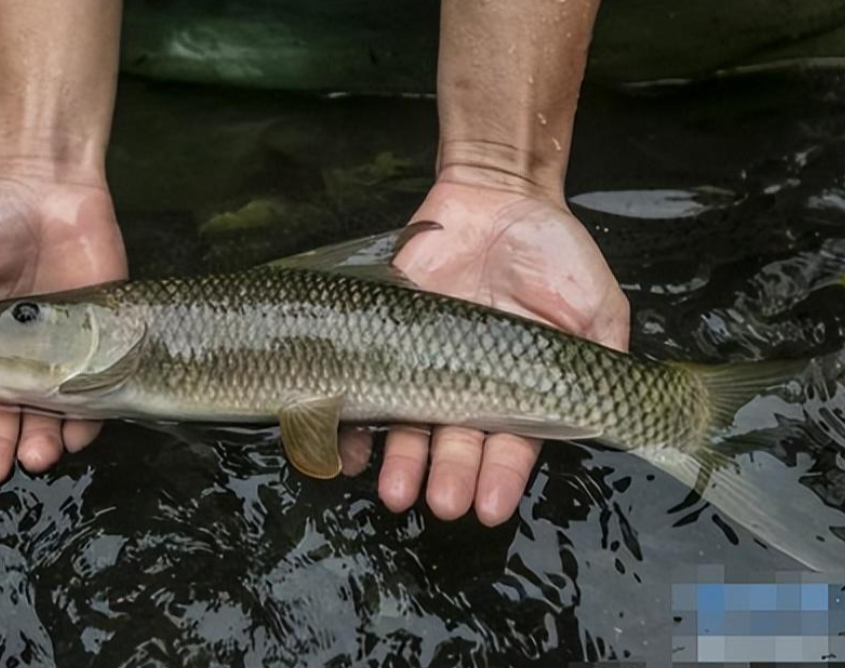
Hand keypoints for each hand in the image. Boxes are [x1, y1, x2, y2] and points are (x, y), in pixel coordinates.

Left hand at [343, 179, 628, 525]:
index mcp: (519, 391)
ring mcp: (421, 366)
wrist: (496, 200)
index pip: (510, 446)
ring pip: (408, 425)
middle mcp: (467, 388)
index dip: (500, 477)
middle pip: (455, 444)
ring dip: (401, 462)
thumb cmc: (554, 255)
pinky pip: (363, 385)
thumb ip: (600, 360)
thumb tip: (608, 414)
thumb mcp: (597, 305)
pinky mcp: (383, 340)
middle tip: (443, 502)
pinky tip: (347, 447)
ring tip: (397, 492)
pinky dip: (351, 418)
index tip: (489, 506)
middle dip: (450, 476)